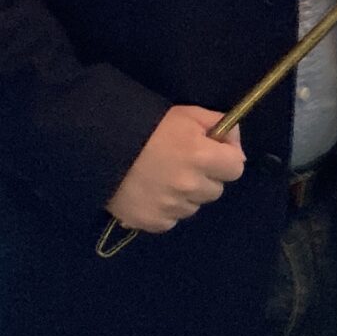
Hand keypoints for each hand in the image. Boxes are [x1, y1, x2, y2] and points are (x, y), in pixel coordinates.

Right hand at [106, 107, 244, 232]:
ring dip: (186, 195)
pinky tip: (152, 193)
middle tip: (185, 164)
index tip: (214, 152)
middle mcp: (190, 185)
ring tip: (164, 178)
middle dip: (206, 177)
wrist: (100, 146)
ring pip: (194, 206)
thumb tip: (233, 142)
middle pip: (216, 189)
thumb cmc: (147, 125)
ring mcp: (170, 207)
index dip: (227, 158)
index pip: (236, 167)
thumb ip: (217, 123)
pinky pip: (171, 220)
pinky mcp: (152, 222)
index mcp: (201, 156)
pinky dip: (166, 209)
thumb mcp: (186, 113)